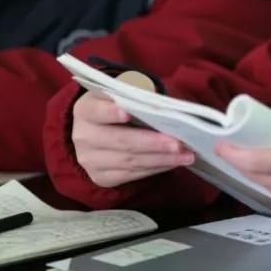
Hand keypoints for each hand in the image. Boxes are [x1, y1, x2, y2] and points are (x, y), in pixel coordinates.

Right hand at [72, 91, 193, 187]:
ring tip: (186, 155)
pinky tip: (174, 163)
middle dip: (152, 143)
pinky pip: (132, 175)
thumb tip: (162, 104)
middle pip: (120, 141)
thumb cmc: (115, 106)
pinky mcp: (101, 177)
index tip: (128, 113)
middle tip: (178, 143)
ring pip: (129, 161)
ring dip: (161, 159)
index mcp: (86, 110)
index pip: (96, 111)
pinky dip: (156, 168)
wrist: (95, 131)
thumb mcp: (119, 94)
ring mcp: (91, 160)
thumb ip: (135, 95)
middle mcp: (83, 137)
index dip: (110, 112)